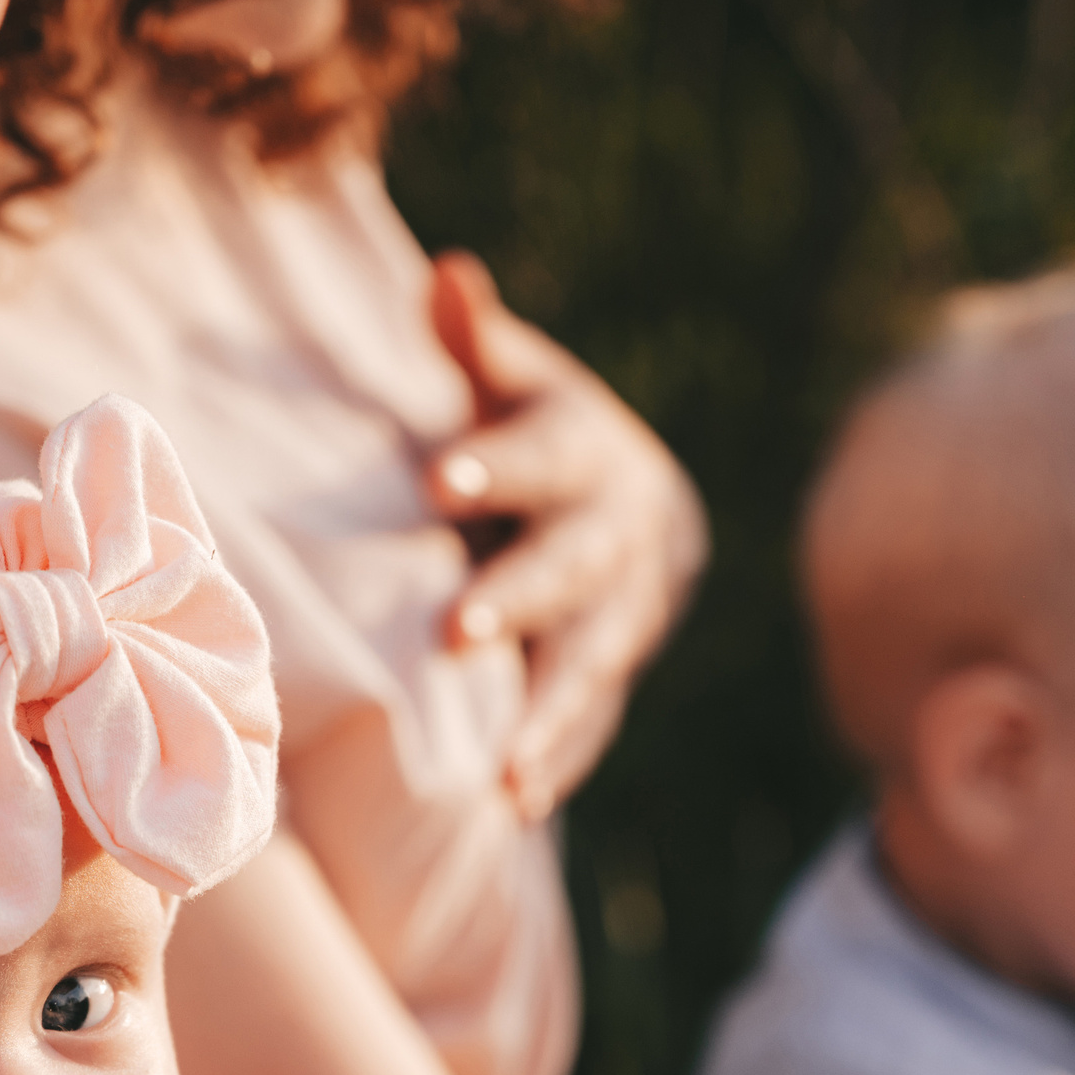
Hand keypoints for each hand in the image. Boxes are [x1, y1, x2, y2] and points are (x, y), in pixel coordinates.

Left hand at [425, 250, 707, 820]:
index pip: (543, 455)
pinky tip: (518, 801)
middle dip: (520, 600)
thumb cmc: (534, 432)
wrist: (636, 506)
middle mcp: (618, 534)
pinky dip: (561, 759)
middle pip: (572, 567)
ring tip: (506, 767)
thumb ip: (476, 345)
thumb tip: (450, 274)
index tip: (439, 480)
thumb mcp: (512, 382)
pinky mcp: (615, 671)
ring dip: (550, 713)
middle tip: (458, 630)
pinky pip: (595, 720)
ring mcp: (625, 612)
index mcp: (585, 452)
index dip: (496, 466)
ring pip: (594, 662)